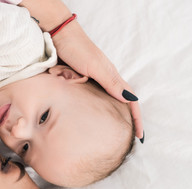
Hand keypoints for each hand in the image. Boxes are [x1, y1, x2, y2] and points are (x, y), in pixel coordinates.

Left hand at [53, 21, 143, 140]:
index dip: (136, 118)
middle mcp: (104, 81)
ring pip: (101, 102)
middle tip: (125, 139)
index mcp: (111, 77)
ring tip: (107, 132)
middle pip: (119, 103)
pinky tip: (88, 116)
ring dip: (105, 114)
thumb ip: (111, 82)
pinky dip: (89, 107)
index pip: (130, 100)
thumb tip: (130, 99)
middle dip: (124, 120)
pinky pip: (87, 98)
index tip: (139, 135)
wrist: (58, 38)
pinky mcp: (79, 82)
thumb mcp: (96, 67)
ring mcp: (91, 82)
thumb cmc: (78, 50)